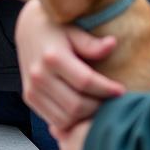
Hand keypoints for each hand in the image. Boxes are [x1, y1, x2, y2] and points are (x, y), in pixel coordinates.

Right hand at [14, 0, 124, 133]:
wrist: (28, 30)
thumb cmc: (54, 28)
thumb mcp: (73, 30)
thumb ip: (91, 42)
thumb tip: (112, 44)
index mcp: (52, 57)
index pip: (85, 82)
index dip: (106, 89)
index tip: (121, 90)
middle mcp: (39, 75)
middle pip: (76, 106)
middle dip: (98, 106)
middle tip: (111, 101)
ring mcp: (32, 89)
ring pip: (66, 119)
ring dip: (85, 117)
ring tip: (97, 105)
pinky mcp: (29, 98)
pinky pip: (54, 121)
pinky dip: (71, 121)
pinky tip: (82, 109)